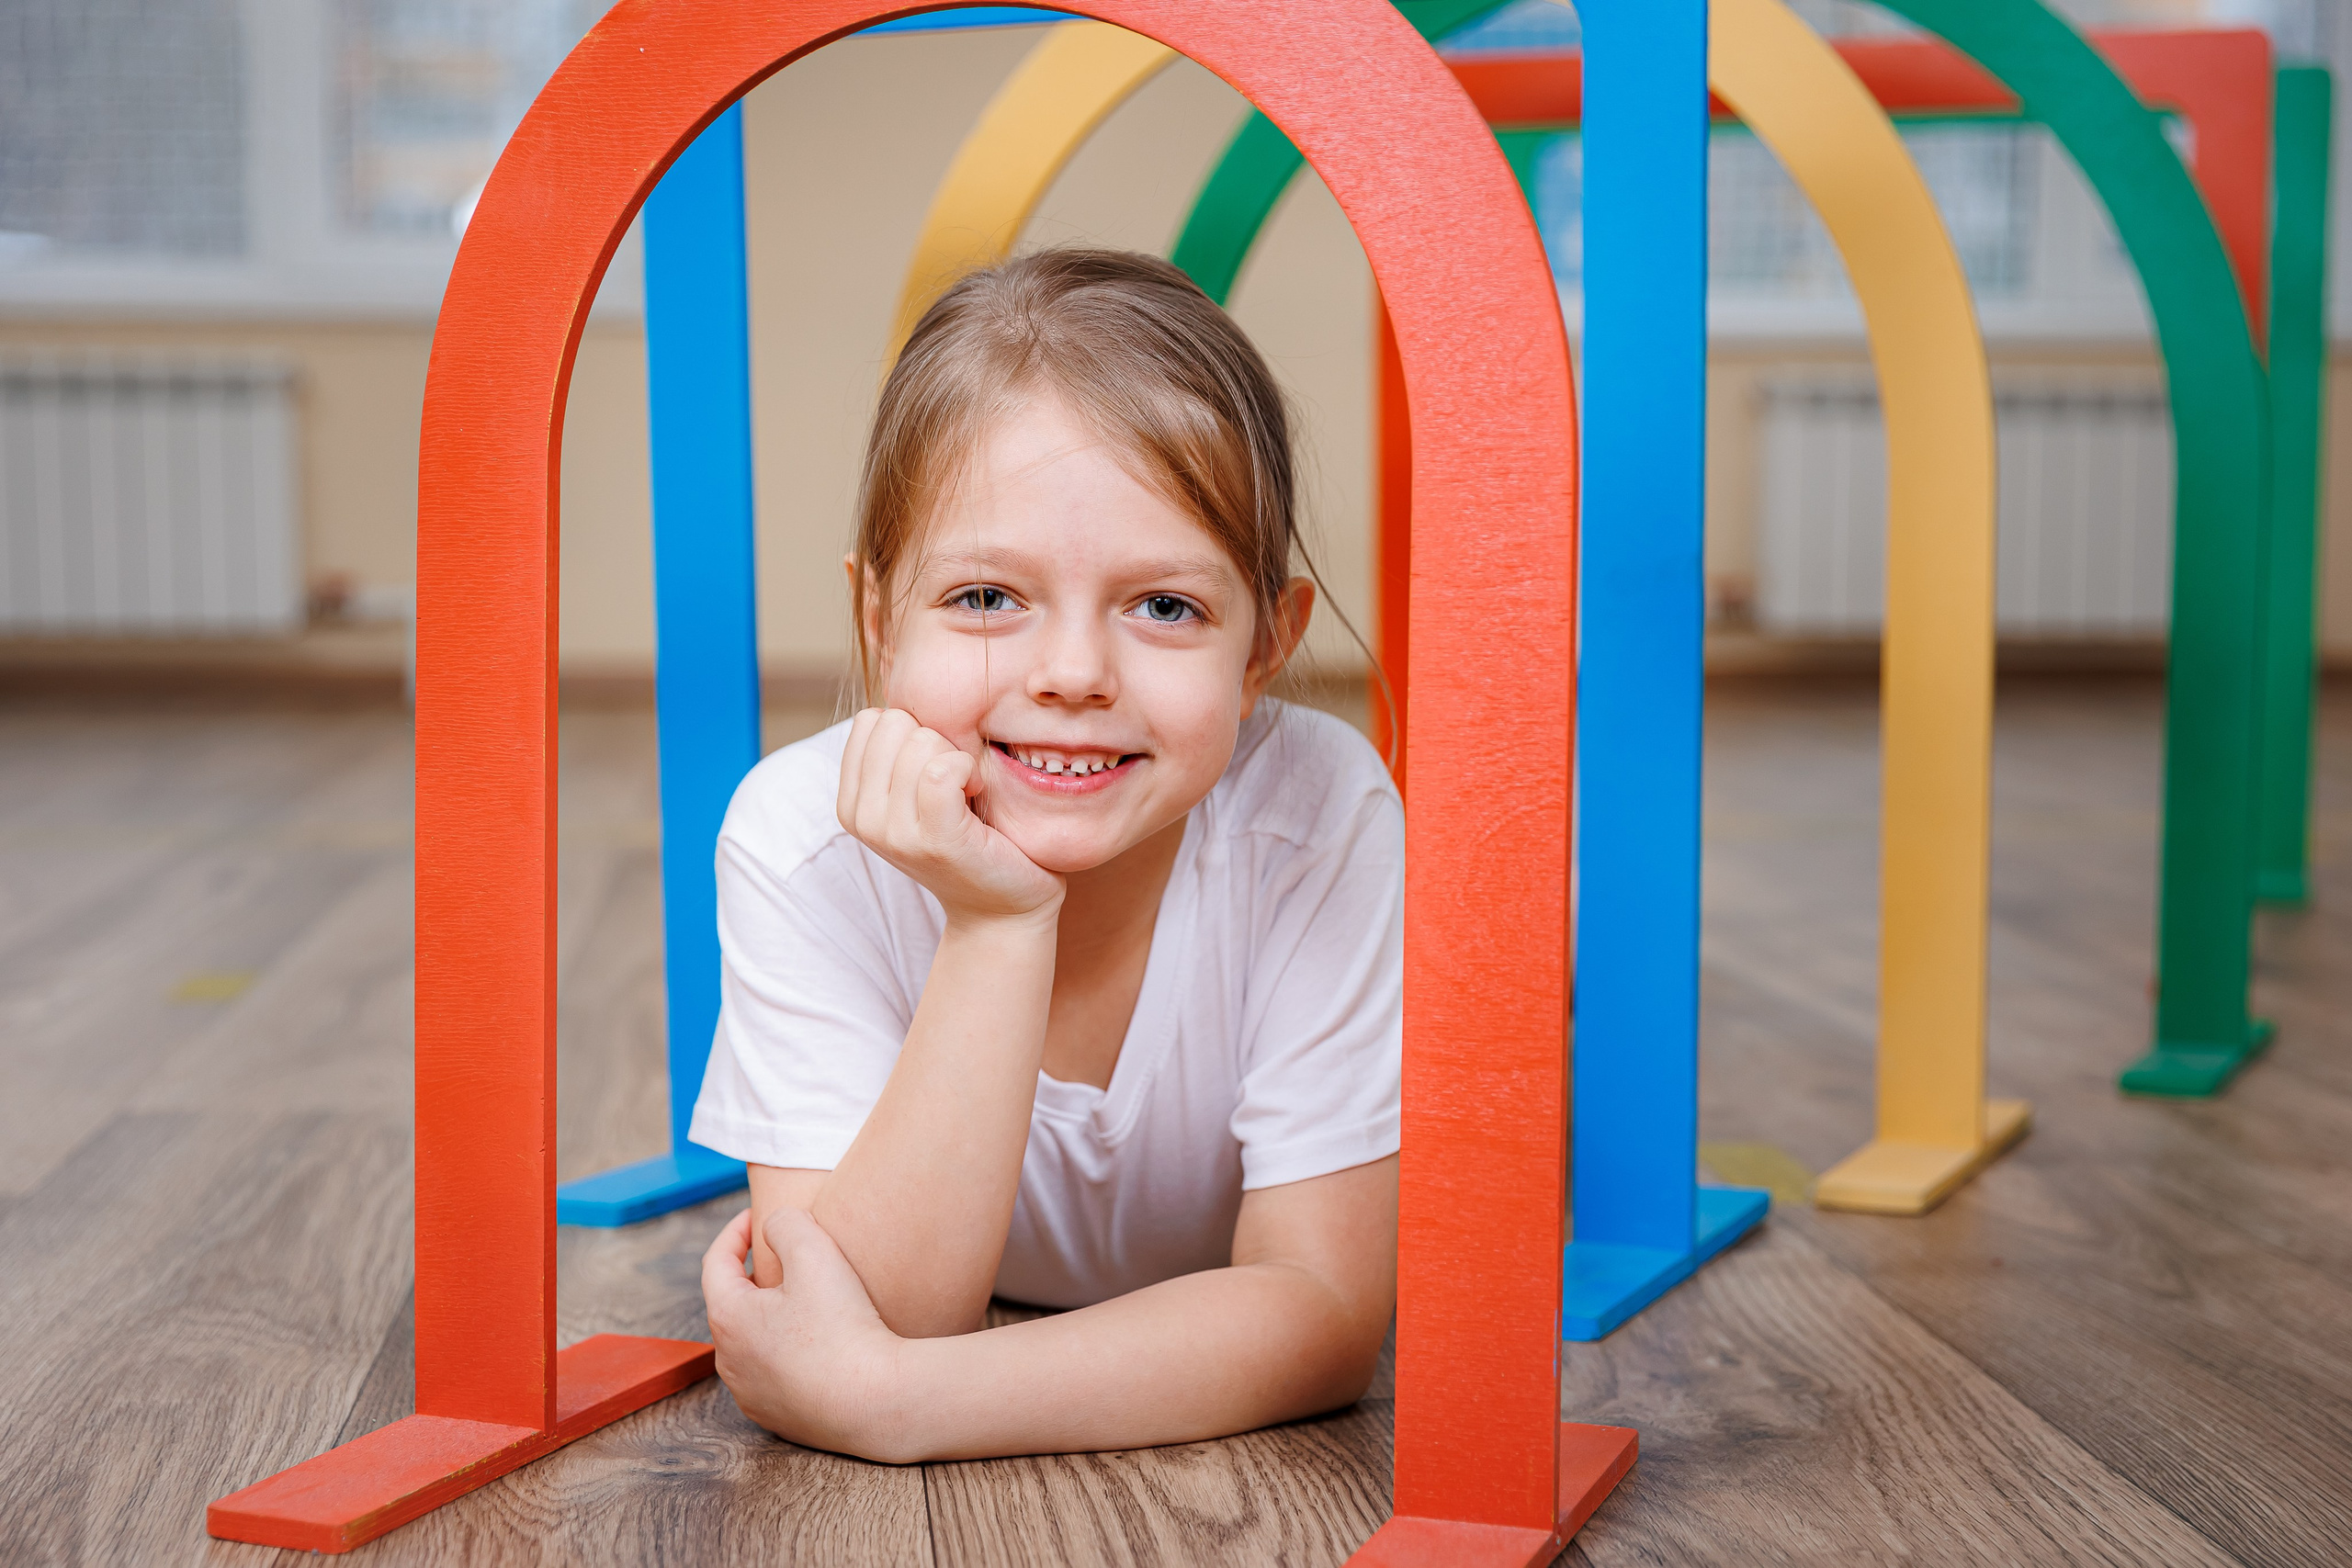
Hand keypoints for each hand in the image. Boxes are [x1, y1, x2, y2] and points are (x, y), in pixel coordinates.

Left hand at [701, 1206, 922, 1461]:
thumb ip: (786, 1224)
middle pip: (732, 1303)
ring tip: (801, 1300)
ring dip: (768, 1315)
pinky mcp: (775, 1417)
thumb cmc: (844, 1328)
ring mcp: (750, 1394)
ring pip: (750, 1340)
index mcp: (729, 1318)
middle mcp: (729, 1361)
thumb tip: (773, 1225)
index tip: (757, 1217)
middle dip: (753, 1274)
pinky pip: (771, 1372)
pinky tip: (816, 1343)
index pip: (716, 1262)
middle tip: (784, 1257)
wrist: (877, 1402)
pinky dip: (784, 1350)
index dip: (735, 1232)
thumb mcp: (815, 1253)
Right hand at [838, 708, 1063, 924]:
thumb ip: (897, 754)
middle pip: (894, 723)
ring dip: (956, 757)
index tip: (936, 769)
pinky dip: (968, 770)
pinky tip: (977, 794)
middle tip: (955, 783)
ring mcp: (895, 833)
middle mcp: (863, 819)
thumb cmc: (970, 838)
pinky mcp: (936, 838)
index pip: (871, 720)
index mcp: (851, 804)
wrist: (1002, 907)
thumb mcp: (917, 794)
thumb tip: (900, 701)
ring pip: (920, 741)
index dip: (912, 731)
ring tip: (968, 794)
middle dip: (934, 740)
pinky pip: (942, 770)